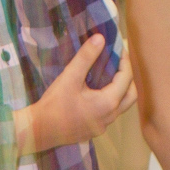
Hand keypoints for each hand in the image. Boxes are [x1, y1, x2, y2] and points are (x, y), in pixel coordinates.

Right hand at [17, 32, 135, 153]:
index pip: (126, 78)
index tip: (119, 49)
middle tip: (118, 63)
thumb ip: (86, 57)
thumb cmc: (54, 104)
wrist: (39, 131)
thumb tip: (100, 38)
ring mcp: (103, 126)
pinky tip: (96, 92)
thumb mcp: (70, 77)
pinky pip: (109, 113)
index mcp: (108, 103)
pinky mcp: (94, 130)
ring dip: (119, 90)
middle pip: (130, 95)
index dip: (125, 62)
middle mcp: (110, 116)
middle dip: (128, 78)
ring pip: (120, 106)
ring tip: (108, 75)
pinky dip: (109, 100)